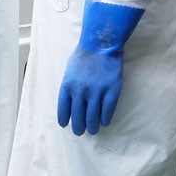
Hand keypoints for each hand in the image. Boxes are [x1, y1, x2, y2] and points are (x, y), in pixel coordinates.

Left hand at [57, 0, 144, 134]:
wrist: (101, 44)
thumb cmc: (84, 55)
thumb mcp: (69, 70)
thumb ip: (69, 86)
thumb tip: (70, 103)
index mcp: (67, 86)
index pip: (63, 109)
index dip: (65, 119)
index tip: (66, 125)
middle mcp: (80, 92)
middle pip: (78, 117)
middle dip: (78, 127)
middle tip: (80, 132)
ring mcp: (96, 92)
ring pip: (93, 117)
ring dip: (92, 127)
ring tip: (92, 130)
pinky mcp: (111, 91)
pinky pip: (107, 111)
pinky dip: (105, 119)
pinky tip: (104, 122)